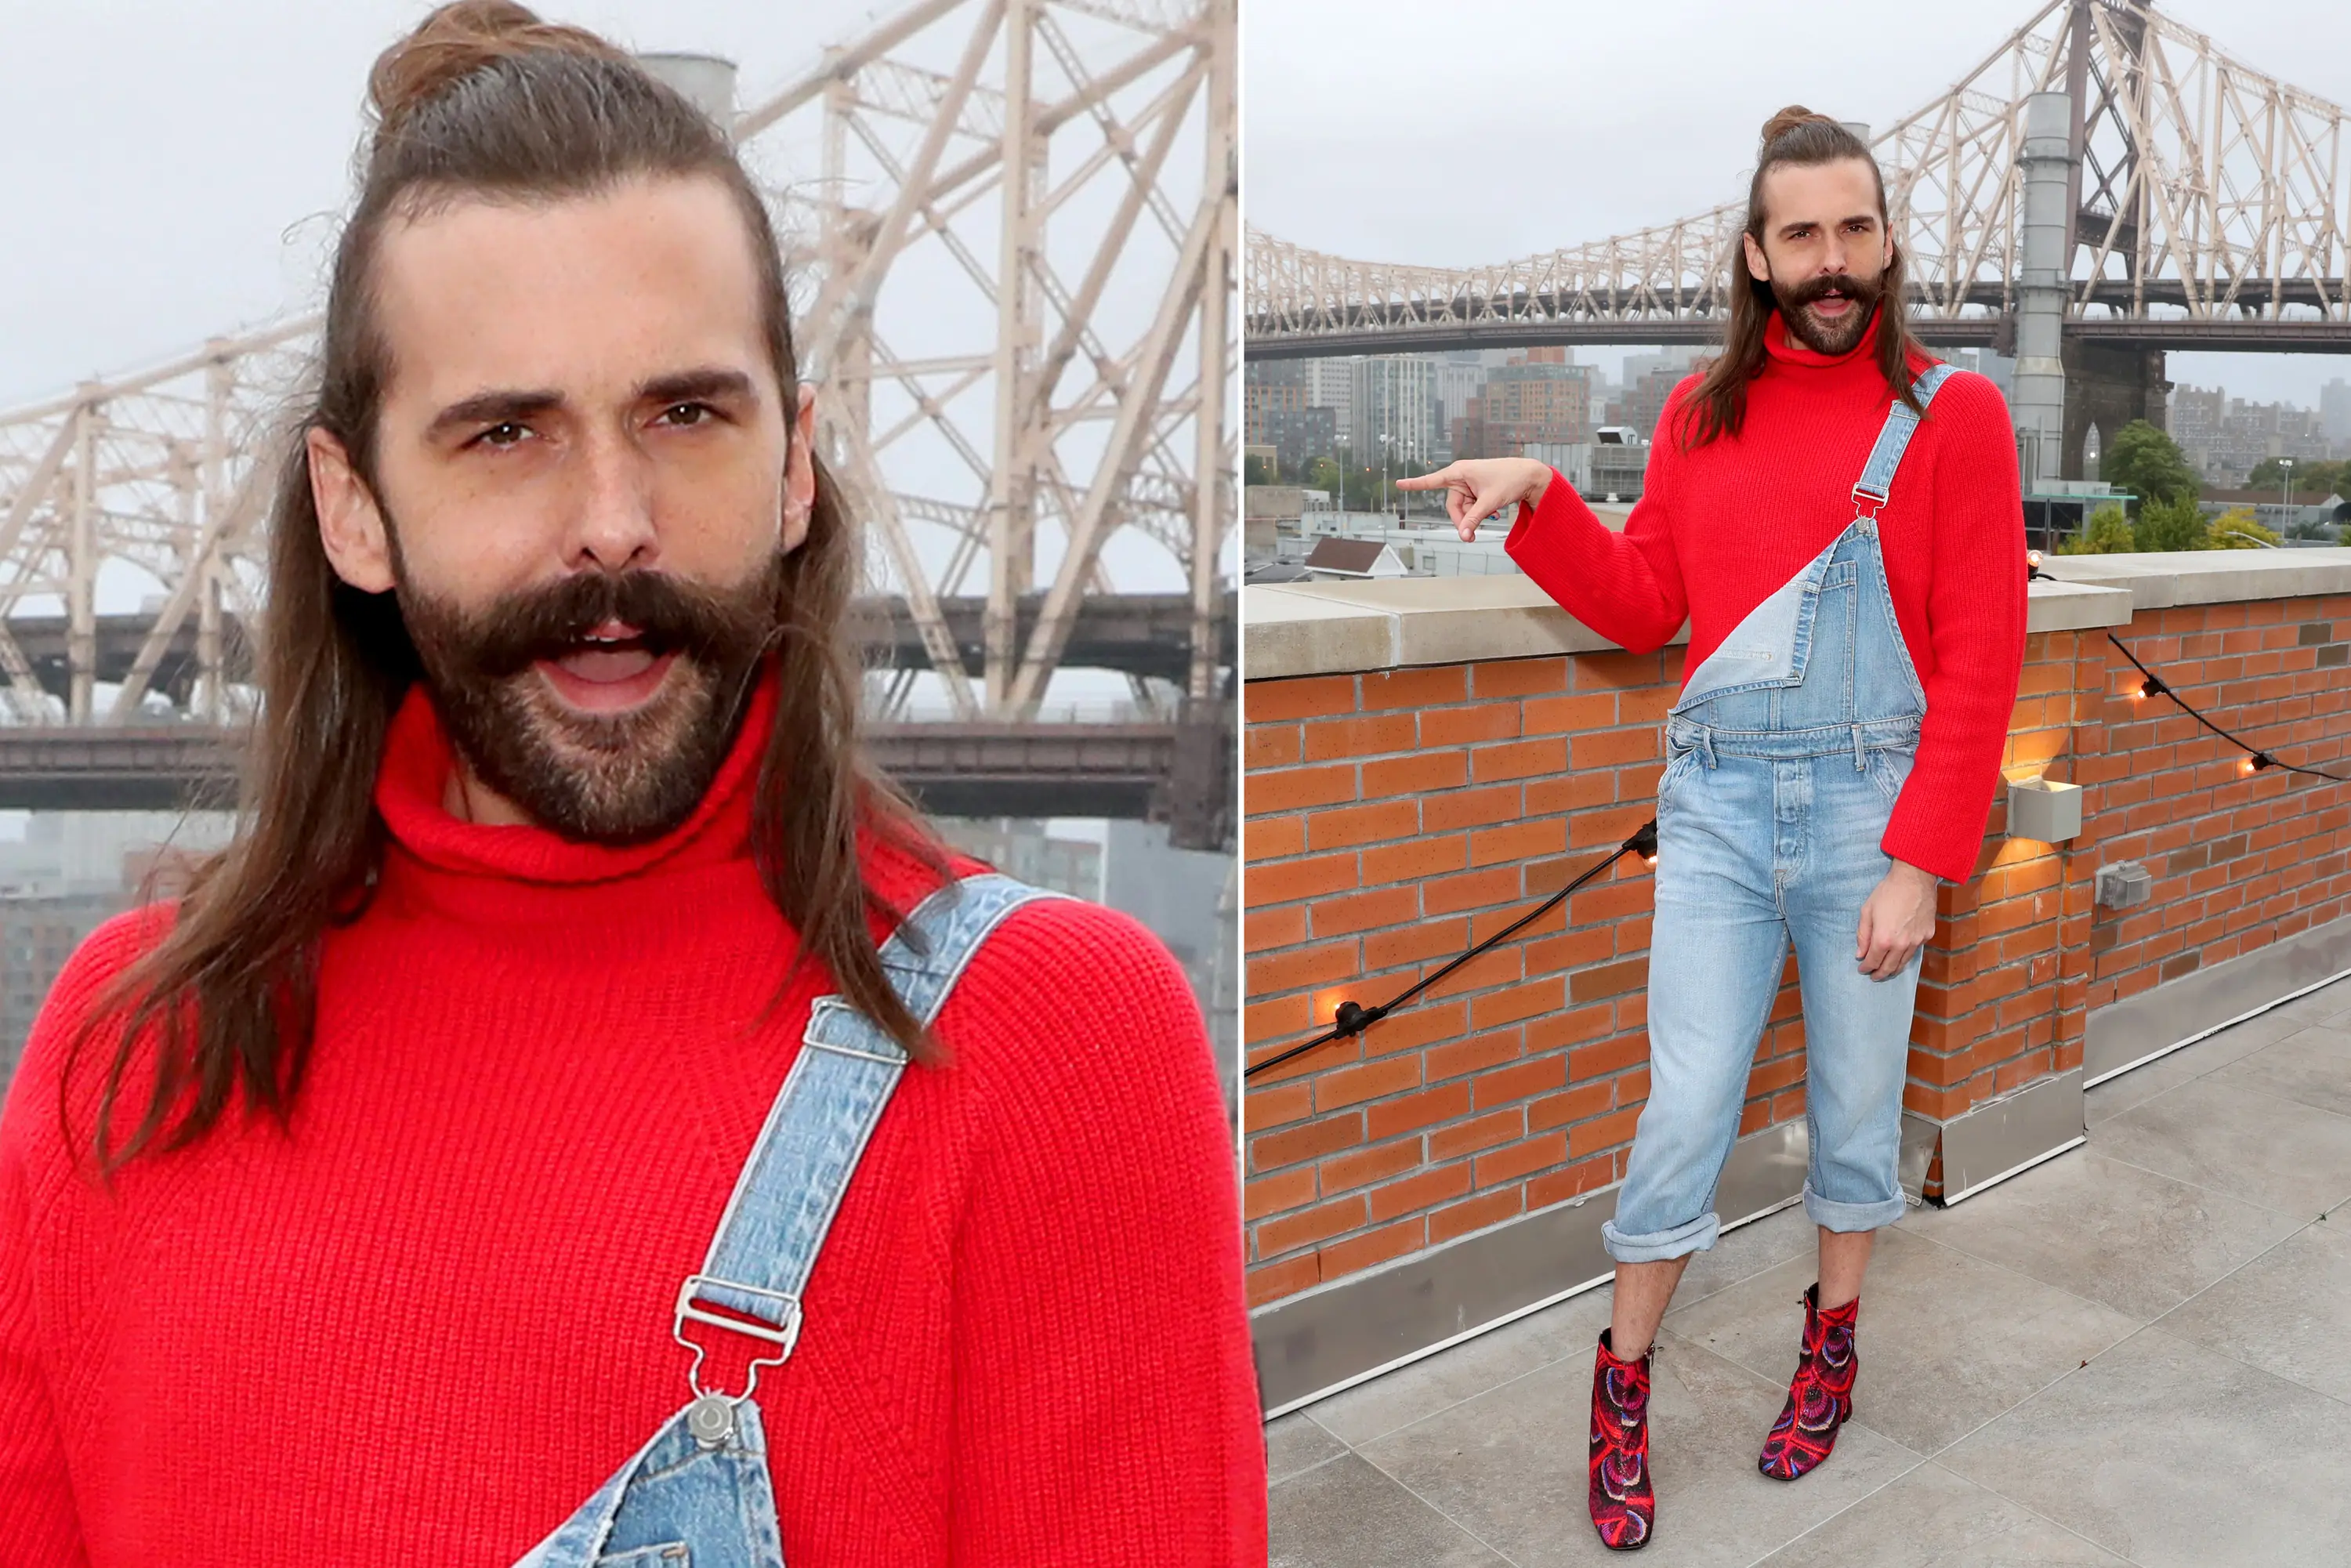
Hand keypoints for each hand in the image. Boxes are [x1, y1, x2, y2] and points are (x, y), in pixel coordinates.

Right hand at [1395, 459, 1553, 541]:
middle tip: (1471, 537)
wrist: (1529, 476)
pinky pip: (1471, 507)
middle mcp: (1461, 476)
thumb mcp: (1490, 502)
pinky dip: (1480, 513)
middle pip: (1453, 506)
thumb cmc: (1510, 479)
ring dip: (1474, 518)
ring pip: (1463, 509)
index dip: (1415, 484)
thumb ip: (1474, 519)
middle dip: (1463, 520)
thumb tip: (1463, 535)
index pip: (1433, 480)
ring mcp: (1469, 484)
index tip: (1399, 484)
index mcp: (1460, 472)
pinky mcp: (1476, 490)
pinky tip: (1493, 512)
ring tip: (1492, 515)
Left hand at [1856, 860, 1937, 980]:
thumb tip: (1860, 954)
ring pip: (1904, 962)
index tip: (1862, 969)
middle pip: (1889, 967)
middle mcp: (1901, 944)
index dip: (1866, 967)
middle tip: (1873, 976)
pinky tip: (1901, 956)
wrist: (1914, 879)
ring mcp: (1917, 941)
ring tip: (1887, 971)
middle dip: (1880, 974)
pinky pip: (1915, 951)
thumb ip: (1863, 935)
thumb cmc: (1888, 892)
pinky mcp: (1927, 935)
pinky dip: (1906, 956)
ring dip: (1894, 969)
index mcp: (1884, 939)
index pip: (1873, 961)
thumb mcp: (1867, 911)